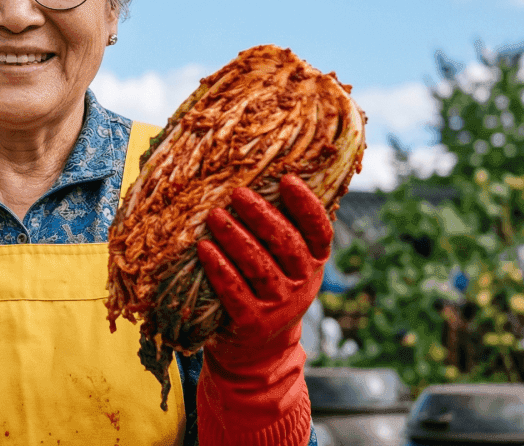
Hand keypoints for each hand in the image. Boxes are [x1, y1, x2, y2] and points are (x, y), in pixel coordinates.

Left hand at [197, 174, 331, 358]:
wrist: (259, 348)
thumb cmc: (268, 287)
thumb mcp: (285, 262)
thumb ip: (283, 229)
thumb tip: (266, 176)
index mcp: (315, 262)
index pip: (319, 230)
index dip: (306, 205)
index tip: (288, 179)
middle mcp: (303, 283)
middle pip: (285, 243)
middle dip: (260, 215)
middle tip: (237, 192)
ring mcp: (279, 306)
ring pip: (258, 265)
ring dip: (235, 238)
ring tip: (214, 215)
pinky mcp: (253, 322)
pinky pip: (235, 291)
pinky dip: (219, 269)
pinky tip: (204, 249)